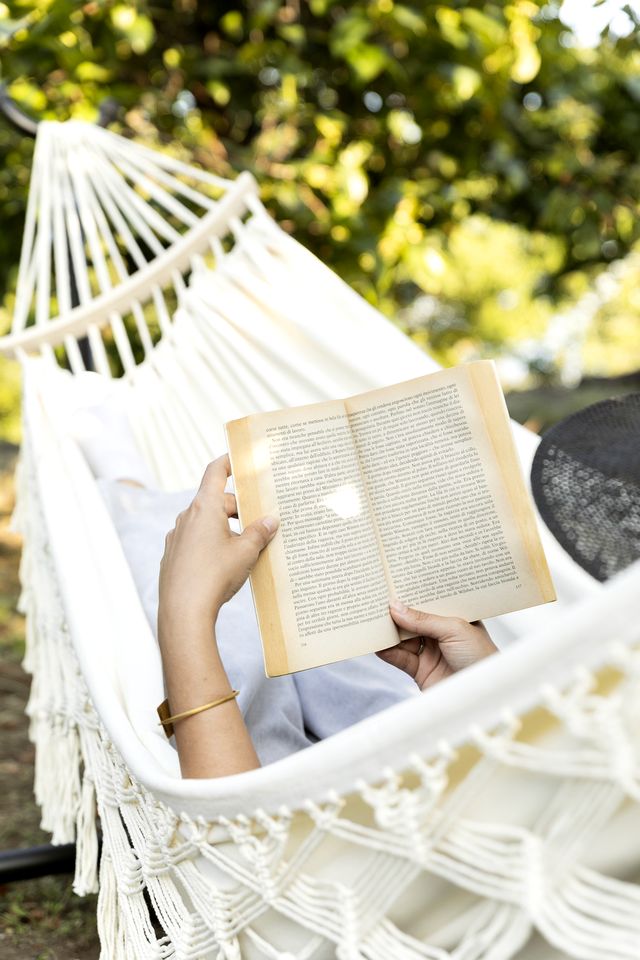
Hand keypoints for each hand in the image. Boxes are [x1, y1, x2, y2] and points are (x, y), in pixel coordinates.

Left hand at [158, 455, 277, 629]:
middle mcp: (187, 517)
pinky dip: (212, 543)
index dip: (228, 461)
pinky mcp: (173, 556)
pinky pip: (196, 540)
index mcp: (205, 507)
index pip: (215, 472)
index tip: (239, 457)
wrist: (183, 611)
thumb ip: (259, 533)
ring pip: (206, 522)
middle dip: (239, 508)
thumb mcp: (245, 552)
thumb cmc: (214, 577)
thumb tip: (270, 521)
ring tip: (247, 546)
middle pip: (216, 501)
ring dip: (226, 527)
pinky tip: (226, 563)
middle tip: (261, 520)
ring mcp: (177, 537)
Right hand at [377, 600, 496, 690]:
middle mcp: (441, 633)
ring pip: (402, 638)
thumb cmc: (481, 657)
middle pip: (412, 620)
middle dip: (395, 612)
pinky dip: (387, 651)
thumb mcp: (454, 629)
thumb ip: (423, 619)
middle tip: (376, 601)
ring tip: (371, 621)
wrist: (482, 695)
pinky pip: (399, 658)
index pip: (429, 602)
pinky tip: (377, 644)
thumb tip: (395, 607)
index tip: (393, 585)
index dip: (412, 595)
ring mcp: (429, 652)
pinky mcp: (420, 670)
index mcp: (454, 617)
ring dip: (388, 632)